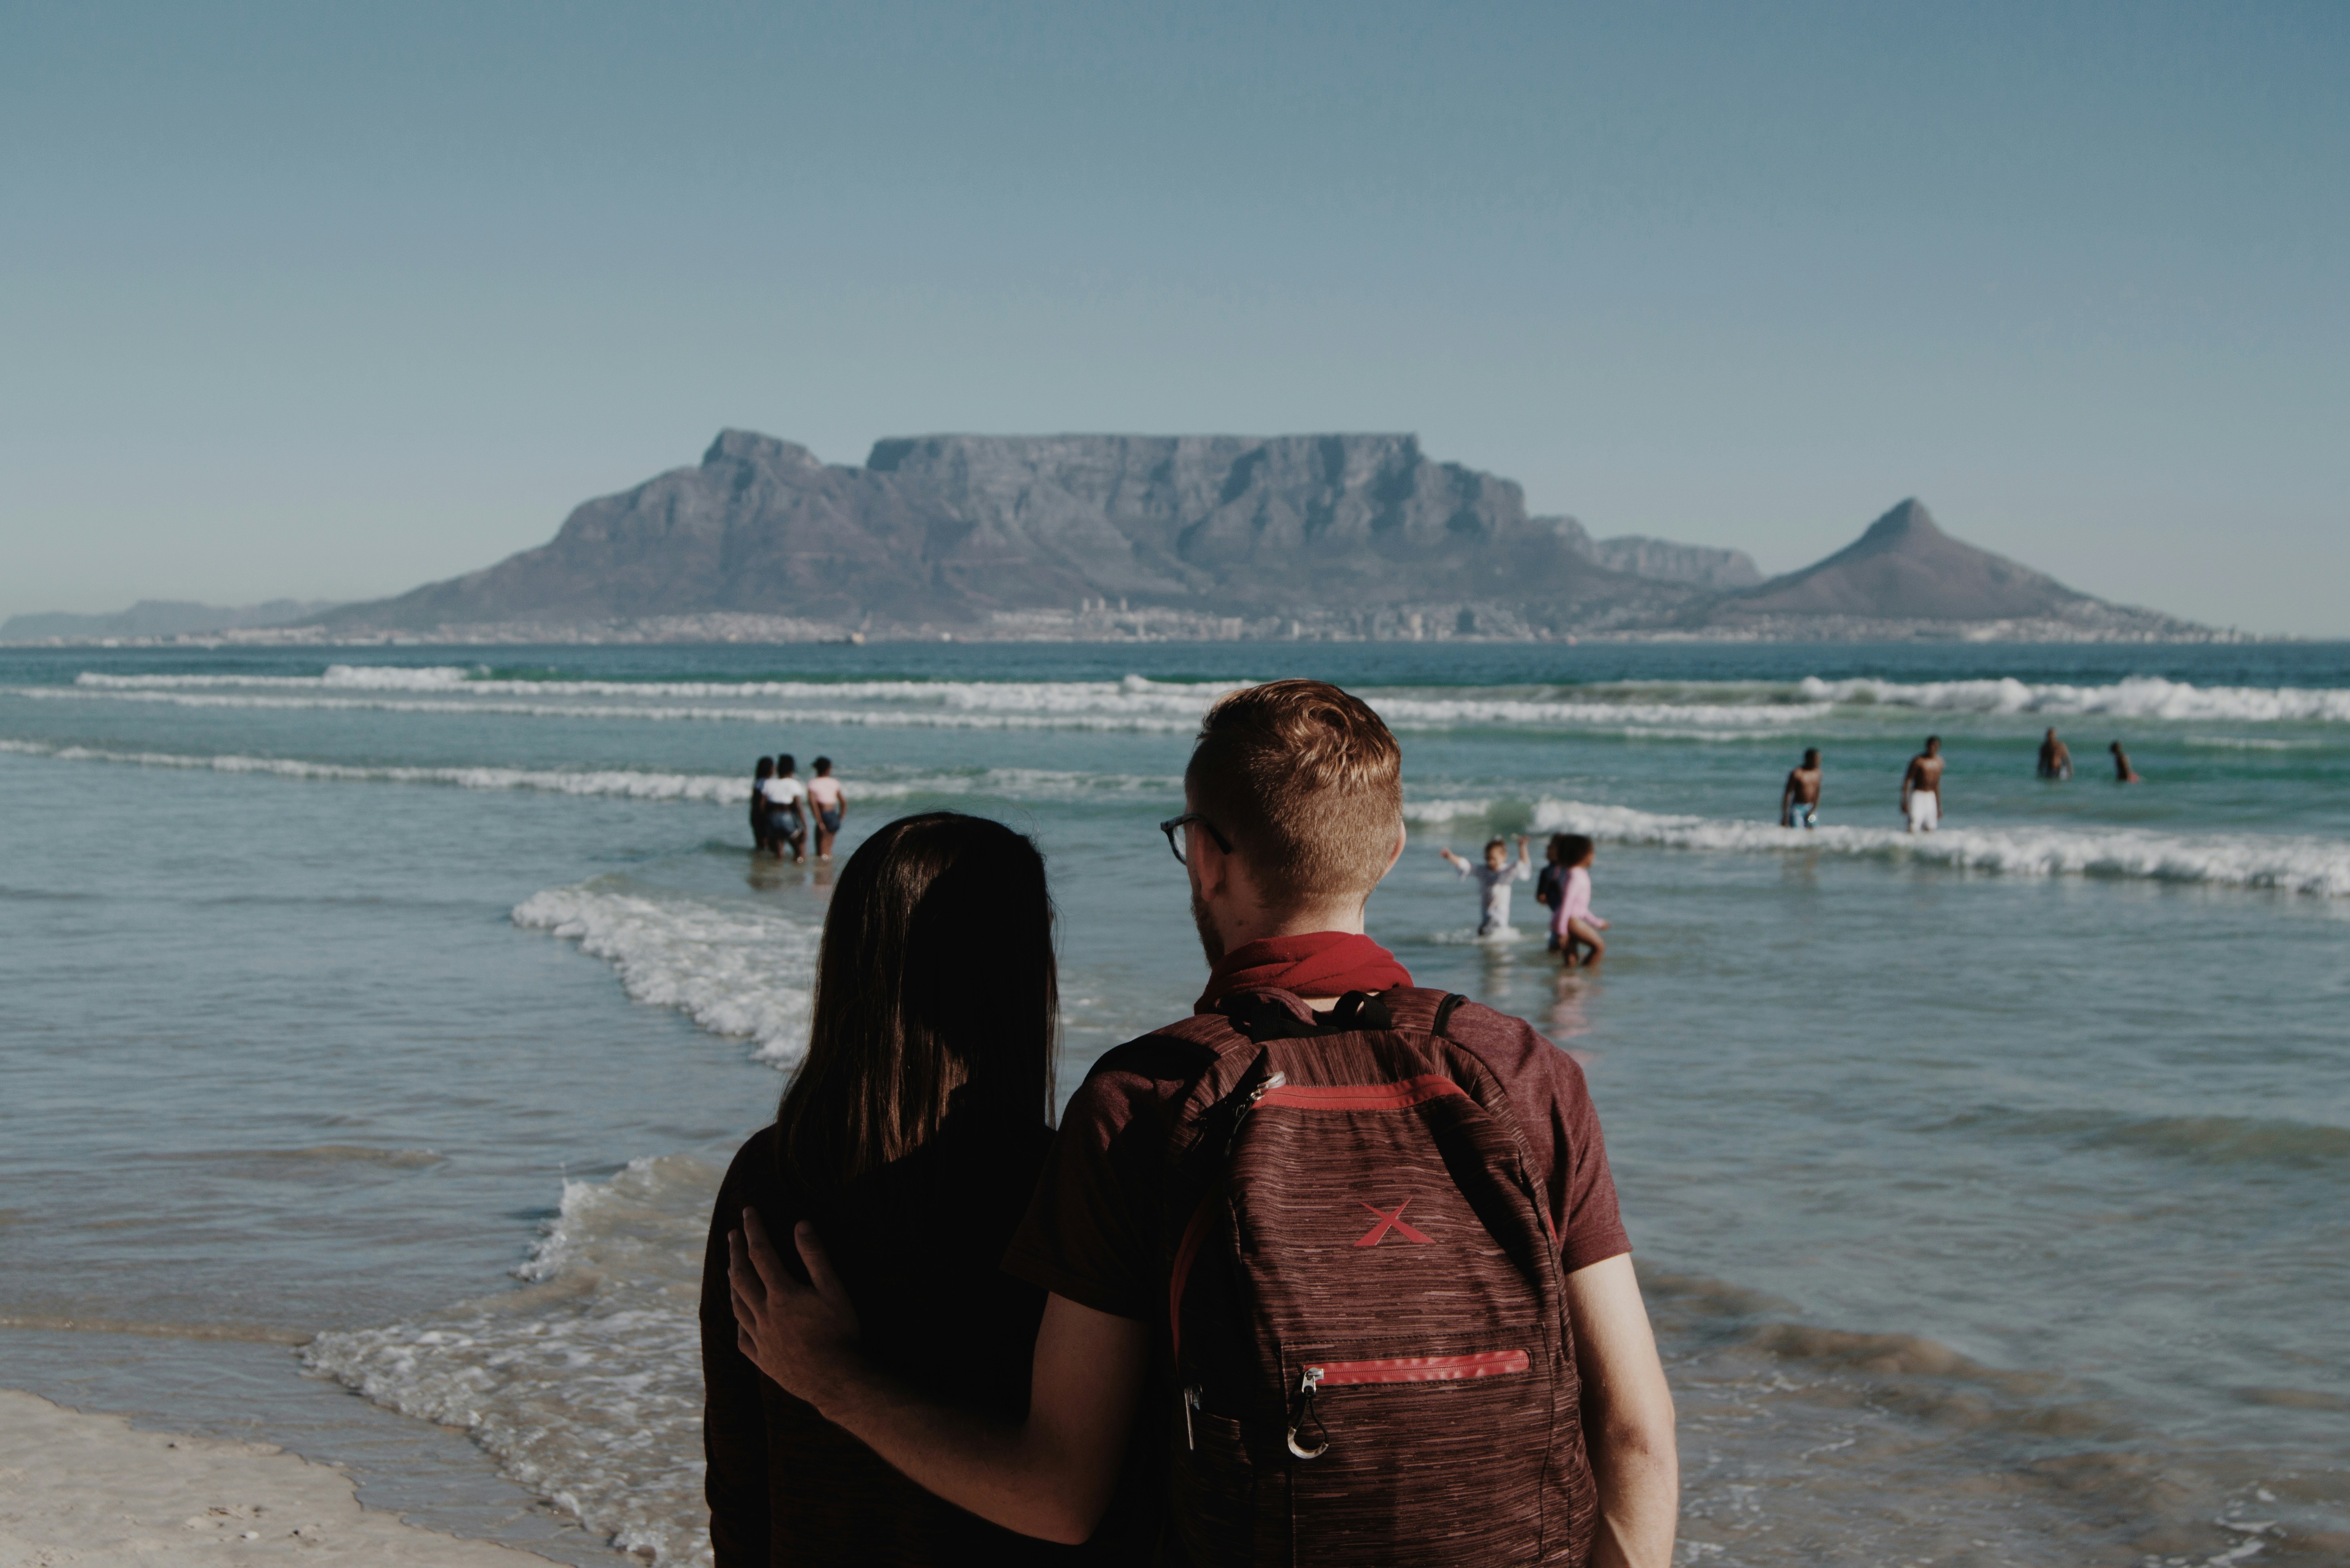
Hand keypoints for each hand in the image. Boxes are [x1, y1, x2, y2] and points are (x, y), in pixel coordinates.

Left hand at [729, 1209, 861, 1408]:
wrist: (835, 1380)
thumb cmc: (839, 1332)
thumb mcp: (834, 1289)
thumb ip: (816, 1256)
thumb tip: (800, 1224)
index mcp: (781, 1293)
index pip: (761, 1252)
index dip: (753, 1229)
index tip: (748, 1211)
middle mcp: (764, 1313)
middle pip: (742, 1276)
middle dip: (736, 1251)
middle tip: (732, 1234)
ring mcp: (760, 1338)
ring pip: (737, 1305)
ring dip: (732, 1282)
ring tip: (731, 1268)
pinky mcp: (762, 1359)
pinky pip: (742, 1337)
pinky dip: (738, 1321)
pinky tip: (740, 1317)